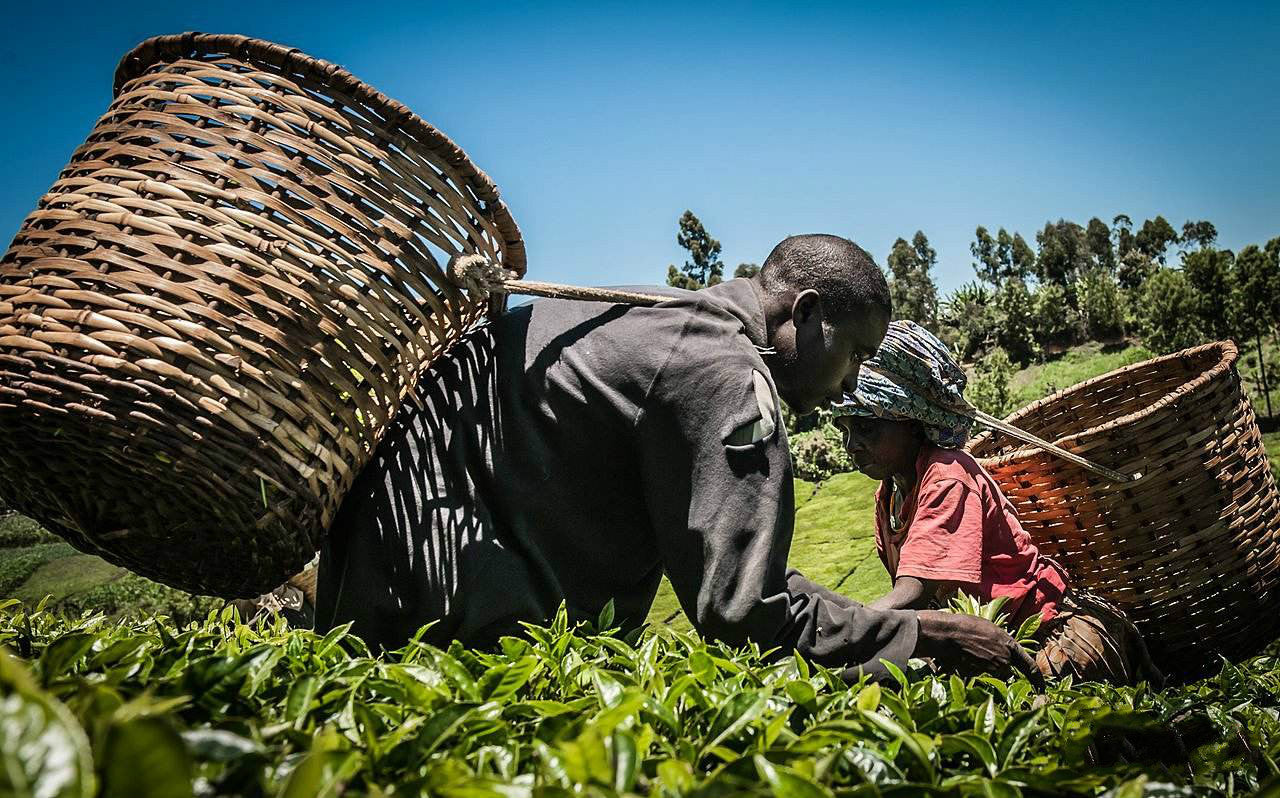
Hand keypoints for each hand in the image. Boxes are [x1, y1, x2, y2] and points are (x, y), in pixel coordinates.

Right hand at [914, 610, 1044, 688]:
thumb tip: (1005, 650)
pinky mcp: (978, 675)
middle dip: (997, 664)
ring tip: (971, 650)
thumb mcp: (992, 630)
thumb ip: (1003, 643)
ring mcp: (991, 669)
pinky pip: (980, 675)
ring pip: (992, 673)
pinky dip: (974, 668)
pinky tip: (964, 656)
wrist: (949, 633)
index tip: (1043, 688)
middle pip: (1006, 670)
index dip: (1038, 679)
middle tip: (982, 651)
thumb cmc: (968, 626)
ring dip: (984, 666)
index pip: (1030, 667)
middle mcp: (1005, 660)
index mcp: (1011, 646)